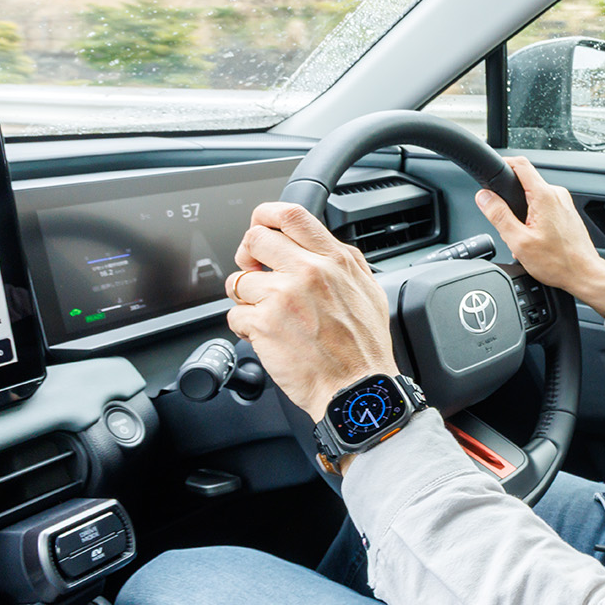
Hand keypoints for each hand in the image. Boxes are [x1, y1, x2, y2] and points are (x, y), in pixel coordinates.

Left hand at [225, 202, 397, 417]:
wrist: (357, 389)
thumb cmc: (364, 348)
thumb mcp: (369, 291)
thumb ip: (344, 261)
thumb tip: (319, 245)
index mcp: (334, 260)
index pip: (290, 214)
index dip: (265, 215)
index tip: (260, 226)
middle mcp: (309, 272)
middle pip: (255, 239)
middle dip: (249, 256)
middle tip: (256, 273)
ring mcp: (283, 296)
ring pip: (239, 280)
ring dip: (247, 298)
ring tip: (268, 315)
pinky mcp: (264, 323)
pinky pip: (235, 314)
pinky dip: (246, 327)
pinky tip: (268, 337)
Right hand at [475, 157, 604, 314]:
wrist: (584, 274)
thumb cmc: (558, 261)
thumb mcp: (519, 241)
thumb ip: (499, 215)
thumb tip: (484, 197)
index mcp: (544, 196)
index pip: (520, 164)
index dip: (503, 163)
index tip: (492, 171)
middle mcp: (556, 194)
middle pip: (526, 182)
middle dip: (511, 198)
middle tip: (506, 221)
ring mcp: (564, 203)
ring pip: (535, 197)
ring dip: (523, 212)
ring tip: (523, 236)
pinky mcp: (567, 212)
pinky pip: (545, 207)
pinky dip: (534, 218)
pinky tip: (535, 239)